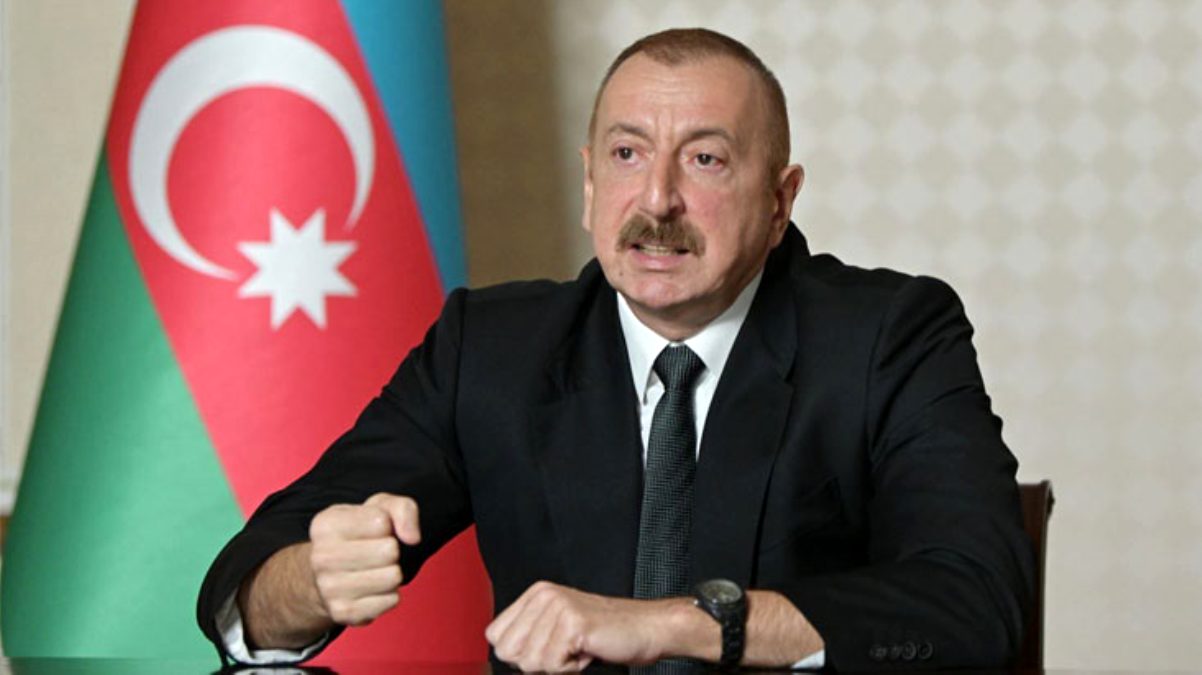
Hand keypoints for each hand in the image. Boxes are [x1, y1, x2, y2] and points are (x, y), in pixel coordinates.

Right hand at [308, 492, 421, 625]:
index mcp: (326, 525)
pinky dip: (389, 594)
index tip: (370, 532)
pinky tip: (371, 588)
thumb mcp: (377, 509)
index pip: (382, 522)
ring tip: (374, 570)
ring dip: (391, 572)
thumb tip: (413, 538)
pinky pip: (392, 600)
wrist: (326, 576)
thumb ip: (402, 509)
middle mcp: (321, 557)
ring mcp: (329, 588)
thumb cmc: (358, 536)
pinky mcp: (344, 612)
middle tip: (375, 553)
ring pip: (393, 577)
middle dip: (391, 550)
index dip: (386, 526)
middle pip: (389, 551)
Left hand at [486, 581, 684, 671]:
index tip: (549, 649)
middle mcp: (544, 595)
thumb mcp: (558, 629)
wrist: (648, 629)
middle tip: (565, 650)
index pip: (496, 636)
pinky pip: (552, 666)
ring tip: (579, 649)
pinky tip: (587, 652)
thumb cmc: (606, 634)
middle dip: (536, 662)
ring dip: (558, 666)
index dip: (520, 653)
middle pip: (508, 651)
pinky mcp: (573, 623)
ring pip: (530, 662)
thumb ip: (529, 637)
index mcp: (537, 594)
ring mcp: (558, 607)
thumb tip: (503, 655)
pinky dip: (571, 669)